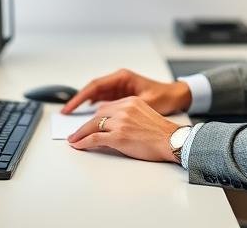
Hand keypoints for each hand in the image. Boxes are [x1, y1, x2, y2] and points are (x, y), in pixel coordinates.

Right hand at [61, 68, 190, 115]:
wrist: (177, 96)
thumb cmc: (165, 97)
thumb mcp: (145, 103)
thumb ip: (126, 109)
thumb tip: (106, 115)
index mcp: (122, 78)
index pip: (95, 86)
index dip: (79, 97)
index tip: (70, 107)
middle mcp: (119, 80)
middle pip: (92, 90)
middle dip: (78, 101)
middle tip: (66, 113)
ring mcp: (120, 87)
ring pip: (96, 95)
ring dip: (85, 105)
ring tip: (73, 117)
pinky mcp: (122, 95)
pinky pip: (103, 100)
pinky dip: (94, 107)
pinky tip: (88, 116)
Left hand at [67, 97, 181, 162]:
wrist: (172, 141)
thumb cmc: (162, 134)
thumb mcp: (144, 116)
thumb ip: (128, 116)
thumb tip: (114, 126)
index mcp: (131, 102)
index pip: (107, 107)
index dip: (96, 117)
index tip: (89, 123)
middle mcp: (124, 109)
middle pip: (97, 115)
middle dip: (85, 125)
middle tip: (76, 133)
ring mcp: (120, 122)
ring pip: (93, 126)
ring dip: (80, 134)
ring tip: (74, 140)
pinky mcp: (118, 136)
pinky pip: (94, 138)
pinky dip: (83, 142)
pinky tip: (78, 145)